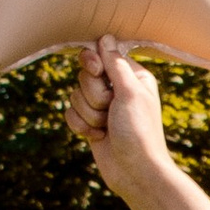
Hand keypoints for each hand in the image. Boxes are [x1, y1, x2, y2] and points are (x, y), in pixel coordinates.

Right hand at [66, 37, 171, 195]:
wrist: (135, 172)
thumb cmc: (139, 131)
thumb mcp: (129, 92)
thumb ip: (115, 63)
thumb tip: (105, 37)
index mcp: (132, 76)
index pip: (101, 54)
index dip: (92, 62)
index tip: (94, 69)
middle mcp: (117, 88)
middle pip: (84, 75)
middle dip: (93, 95)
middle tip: (110, 109)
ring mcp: (103, 107)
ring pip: (75, 95)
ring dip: (89, 113)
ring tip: (107, 127)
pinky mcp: (91, 123)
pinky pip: (70, 113)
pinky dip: (81, 125)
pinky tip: (97, 137)